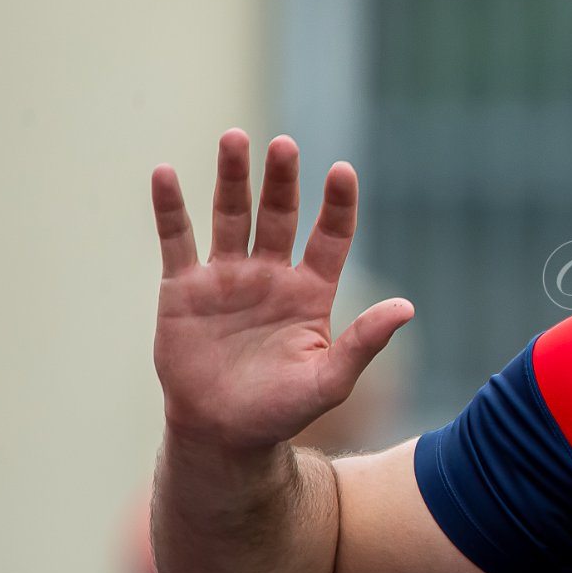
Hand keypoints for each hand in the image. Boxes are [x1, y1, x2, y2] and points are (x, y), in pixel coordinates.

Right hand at [152, 130, 411, 450]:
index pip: (329, 236)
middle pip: (278, 214)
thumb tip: (407, 307)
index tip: (342, 170)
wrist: (223, 434)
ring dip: (232, 177)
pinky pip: (177, 240)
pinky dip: (170, 208)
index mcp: (310, 291)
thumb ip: (364, 342)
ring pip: (231, 215)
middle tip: (283, 145)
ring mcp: (226, 277)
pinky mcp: (183, 289)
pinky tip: (164, 173)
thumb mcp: (330, 379)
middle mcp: (270, 275)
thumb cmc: (282, 410)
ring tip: (234, 138)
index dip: (337, 205)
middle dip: (281, 180)